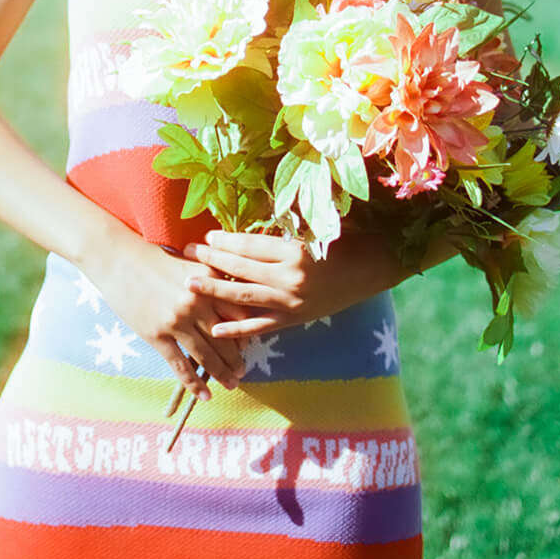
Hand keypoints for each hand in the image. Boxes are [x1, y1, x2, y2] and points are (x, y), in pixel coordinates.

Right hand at [88, 231, 253, 401]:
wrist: (118, 259)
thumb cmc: (153, 258)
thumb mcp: (190, 263)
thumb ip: (211, 281)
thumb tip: (229, 304)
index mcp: (209, 281)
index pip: (239, 314)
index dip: (248, 331)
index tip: (248, 343)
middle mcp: (197, 302)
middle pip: (227, 338)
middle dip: (237, 359)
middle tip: (242, 371)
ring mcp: (177, 320)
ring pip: (207, 355)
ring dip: (222, 373)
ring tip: (232, 384)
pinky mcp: (157, 335)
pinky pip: (181, 365)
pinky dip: (194, 383)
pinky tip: (204, 395)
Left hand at [181, 227, 405, 337]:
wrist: (372, 269)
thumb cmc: (343, 242)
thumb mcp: (313, 230)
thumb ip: (282, 231)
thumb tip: (247, 229)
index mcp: (295, 251)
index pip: (250, 246)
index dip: (225, 241)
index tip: (207, 237)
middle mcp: (290, 278)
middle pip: (242, 268)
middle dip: (211, 259)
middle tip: (187, 252)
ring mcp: (291, 302)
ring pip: (245, 296)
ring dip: (215, 289)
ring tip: (190, 284)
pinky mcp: (294, 319)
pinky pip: (261, 326)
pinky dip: (238, 329)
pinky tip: (215, 328)